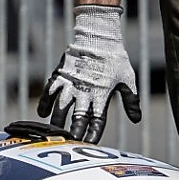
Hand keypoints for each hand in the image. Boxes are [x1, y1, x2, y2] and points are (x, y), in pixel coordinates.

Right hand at [37, 5, 140, 143]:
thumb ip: (131, 100)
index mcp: (101, 95)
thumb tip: (136, 119)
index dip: (93, 134)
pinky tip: (42, 115)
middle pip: (77, 118)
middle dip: (73, 133)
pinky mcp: (59, 75)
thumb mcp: (127, 78)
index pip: (97, 121)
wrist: (98, 35)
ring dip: (57, 123)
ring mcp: (70, 84)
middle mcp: (84, 92)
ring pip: (60, 108)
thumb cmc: (115, 58)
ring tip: (55, 134)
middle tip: (70, 144)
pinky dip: (44, 104)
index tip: (89, 144)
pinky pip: (48, 92)